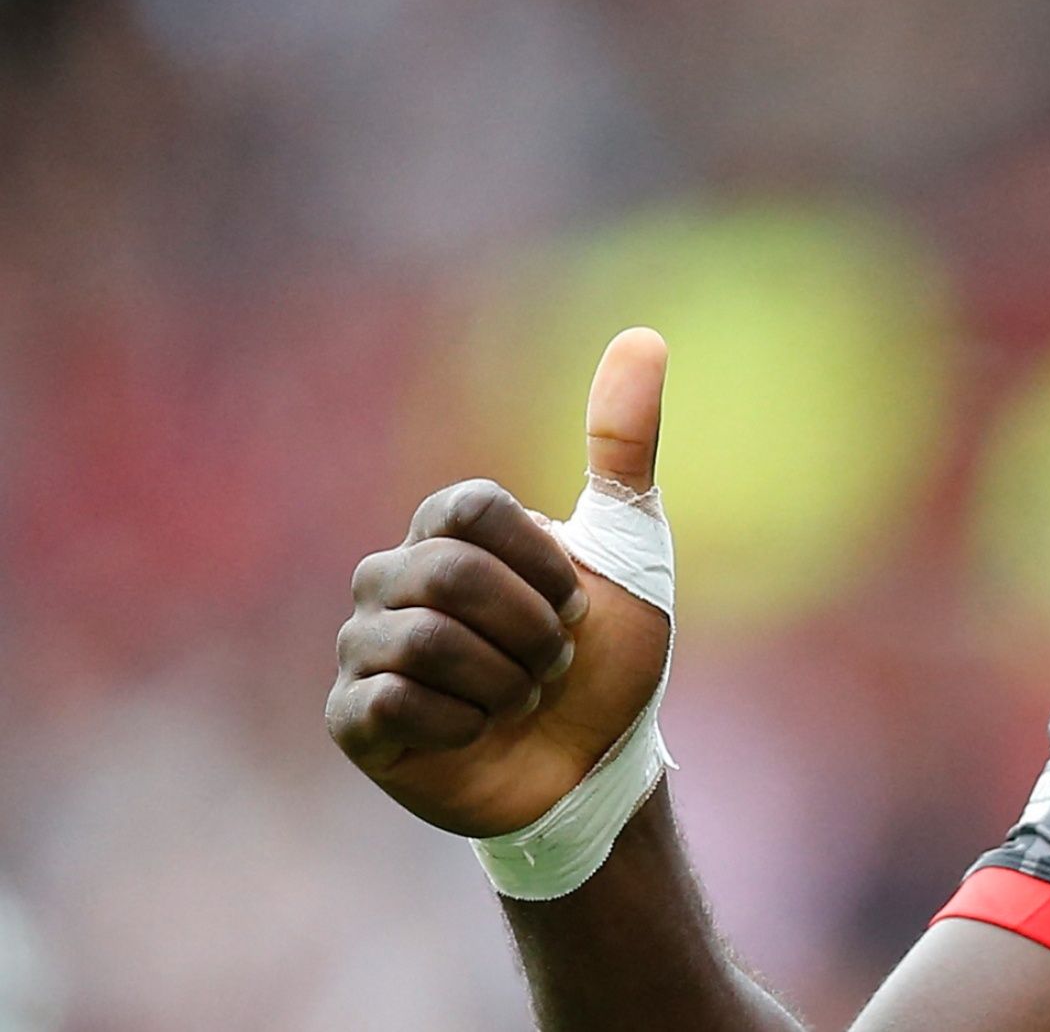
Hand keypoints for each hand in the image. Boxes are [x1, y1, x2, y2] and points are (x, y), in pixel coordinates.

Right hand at [327, 328, 673, 837]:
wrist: (595, 768)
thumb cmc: (609, 659)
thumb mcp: (632, 546)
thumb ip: (625, 445)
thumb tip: (642, 337)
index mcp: (447, 531)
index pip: (470, 507)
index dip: (540, 564)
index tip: (575, 605)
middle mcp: (390, 577)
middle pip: (449, 574)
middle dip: (530, 632)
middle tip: (551, 666)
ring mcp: (362, 646)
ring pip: (427, 642)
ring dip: (505, 682)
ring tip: (517, 700)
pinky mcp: (351, 717)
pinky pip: (395, 702)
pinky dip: (464, 724)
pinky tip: (474, 733)